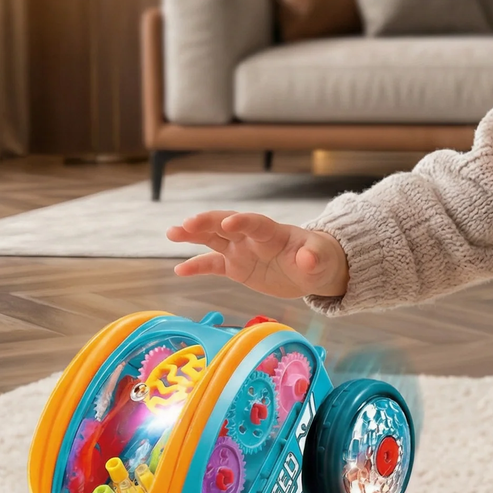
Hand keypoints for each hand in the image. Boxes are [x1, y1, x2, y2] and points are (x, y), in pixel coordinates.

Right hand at [165, 210, 349, 298]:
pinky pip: (213, 265)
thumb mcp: (321, 260)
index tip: (228, 223)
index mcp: (273, 232)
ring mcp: (241, 250)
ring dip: (193, 235)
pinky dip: (197, 267)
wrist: (313, 269)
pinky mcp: (236, 266)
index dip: (243, 221)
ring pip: (213, 239)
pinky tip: (179, 270)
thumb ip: (314, 258)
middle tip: (187, 224)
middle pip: (226, 225)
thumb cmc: (319, 259)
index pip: (255, 223)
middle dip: (208, 223)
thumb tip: (309, 259)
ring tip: (171, 232)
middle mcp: (252, 237)